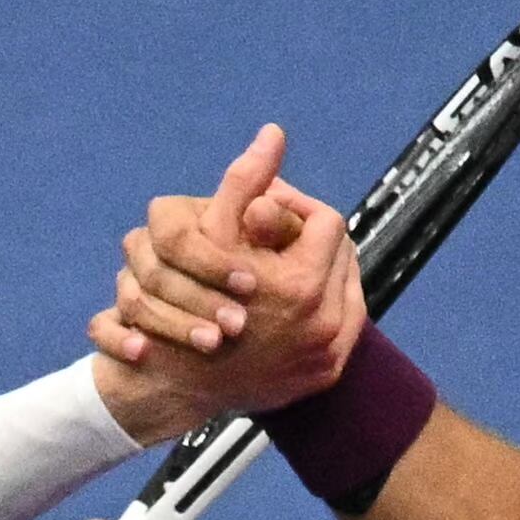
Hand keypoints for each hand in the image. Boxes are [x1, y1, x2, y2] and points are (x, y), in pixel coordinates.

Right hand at [87, 128, 368, 438]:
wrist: (174, 386)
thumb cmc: (183, 305)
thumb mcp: (209, 236)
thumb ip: (244, 184)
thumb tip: (274, 133)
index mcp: (302, 287)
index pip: (325, 221)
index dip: (294, 207)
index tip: (265, 210)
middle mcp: (326, 325)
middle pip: (340, 254)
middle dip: (308, 239)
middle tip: (273, 235)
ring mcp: (329, 354)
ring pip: (344, 287)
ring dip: (317, 268)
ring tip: (279, 263)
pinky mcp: (326, 374)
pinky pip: (341, 324)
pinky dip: (321, 305)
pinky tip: (288, 297)